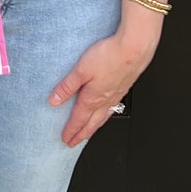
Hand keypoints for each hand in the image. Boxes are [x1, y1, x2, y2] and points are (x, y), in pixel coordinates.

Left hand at [47, 32, 147, 146]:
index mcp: (93, 98)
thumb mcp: (81, 70)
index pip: (79, 119)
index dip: (71, 130)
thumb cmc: (110, 56)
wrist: (135, 48)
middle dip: (82, 134)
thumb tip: (54, 100)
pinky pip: (113, 108)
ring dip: (95, 127)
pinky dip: (107, 116)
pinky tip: (107, 112)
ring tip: (89, 133)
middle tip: (74, 143)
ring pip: (103, 117)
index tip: (66, 139)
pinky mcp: (124, 87)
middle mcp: (105, 100)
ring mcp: (116, 95)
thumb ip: (67, 86)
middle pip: (91, 123)